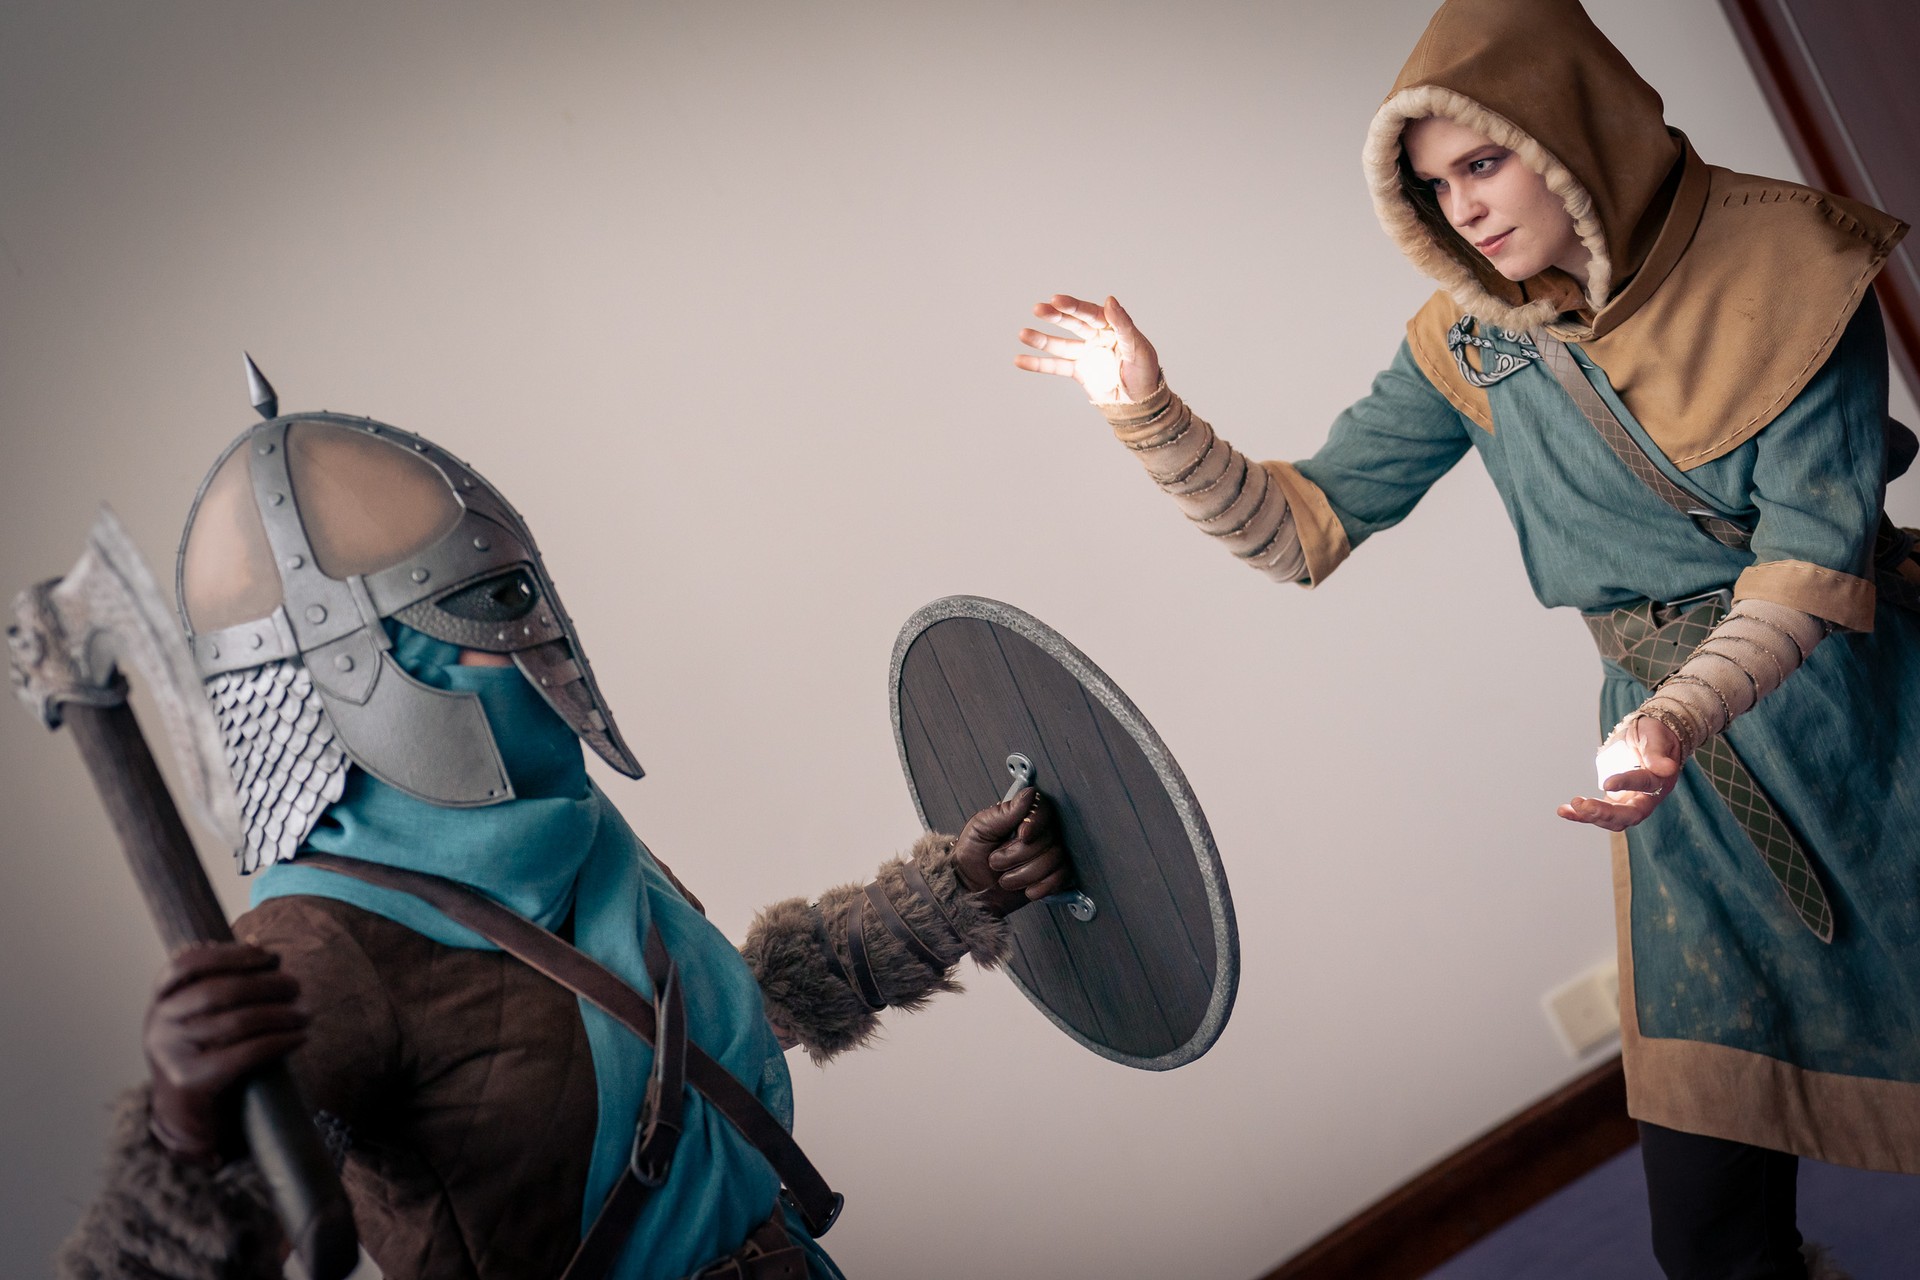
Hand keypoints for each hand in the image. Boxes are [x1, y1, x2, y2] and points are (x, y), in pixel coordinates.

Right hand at [144, 942, 308, 1161]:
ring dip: (281, 1013)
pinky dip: (280, 1041)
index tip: (269, 956)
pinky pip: (245, 1053)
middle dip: (266, 984)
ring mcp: (171, 1053)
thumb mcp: (202, 1019)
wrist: (183, 1120)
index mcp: (161, 1002)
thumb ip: (224, 988)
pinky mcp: (191, 1082)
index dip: (231, 954)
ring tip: (305, 1013)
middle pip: (219, 991)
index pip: (188, 964)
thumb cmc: (205, 1059)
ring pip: (237, 1022)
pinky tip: (299, 1037)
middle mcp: (159, 1024)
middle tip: (296, 986)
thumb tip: (270, 955)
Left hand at [951, 787, 1072, 915]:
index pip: (1044, 809)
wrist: (970, 888)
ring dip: (1025, 874)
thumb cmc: (972, 853)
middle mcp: (1040, 832)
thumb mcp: (981, 827)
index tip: (1023, 836)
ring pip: (1054, 859)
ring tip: (1004, 879)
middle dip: (1018, 856)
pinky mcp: (1053, 875)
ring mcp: (1048, 854)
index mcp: (1022, 815)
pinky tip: (1026, 890)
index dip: (1036, 823)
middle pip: (1049, 838)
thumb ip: (1005, 812)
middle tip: (995, 862)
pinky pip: (1061, 877)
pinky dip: (1042, 886)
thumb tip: (1029, 793)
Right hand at [1015, 294, 1161, 405]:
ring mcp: (1085, 353)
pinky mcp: (1078, 371)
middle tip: (1037, 309)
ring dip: (1041, 339)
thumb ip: (1123, 324)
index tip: (1056, 300)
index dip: (1074, 307)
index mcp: (1112, 327)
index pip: (1090, 313)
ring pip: (1060, 344)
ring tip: (1023, 333)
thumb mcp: (1138, 347)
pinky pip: (1056, 366)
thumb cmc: (1146, 373)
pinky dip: (1038, 364)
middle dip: (1054, 316)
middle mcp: (1096, 336)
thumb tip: (1110, 300)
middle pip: (1072, 324)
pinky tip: (1020, 359)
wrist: (1141, 405)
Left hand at [1557, 715, 1682, 831]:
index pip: (1645, 785)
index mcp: (1660, 781)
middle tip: (1584, 805)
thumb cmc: (1655, 736)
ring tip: (1571, 806)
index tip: (1606, 783)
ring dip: (1590, 816)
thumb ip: (1657, 754)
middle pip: (1630, 814)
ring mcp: (1630, 802)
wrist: (1650, 738)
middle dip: (1606, 813)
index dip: (1626, 784)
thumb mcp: (1656, 738)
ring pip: (1613, 820)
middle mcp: (1647, 797)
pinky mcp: (1615, 802)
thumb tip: (1667, 769)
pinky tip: (1564, 811)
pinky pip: (1599, 814)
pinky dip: (1581, 814)